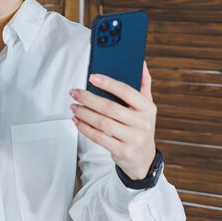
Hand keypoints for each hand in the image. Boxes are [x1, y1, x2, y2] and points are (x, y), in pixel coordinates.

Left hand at [70, 61, 156, 179]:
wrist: (143, 157)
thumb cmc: (140, 125)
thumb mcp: (146, 106)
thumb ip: (144, 84)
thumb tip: (141, 63)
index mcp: (148, 108)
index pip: (126, 91)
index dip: (108, 83)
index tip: (91, 77)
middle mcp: (143, 123)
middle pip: (110, 108)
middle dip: (88, 98)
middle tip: (75, 92)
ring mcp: (133, 139)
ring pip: (102, 123)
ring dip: (84, 113)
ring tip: (74, 106)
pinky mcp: (122, 151)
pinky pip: (98, 137)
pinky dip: (84, 128)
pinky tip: (77, 120)